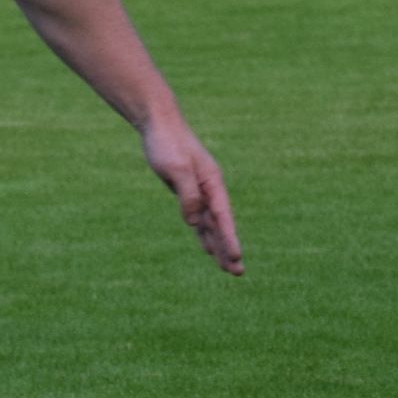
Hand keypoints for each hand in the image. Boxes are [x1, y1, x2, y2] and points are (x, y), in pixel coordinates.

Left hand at [142, 117, 242, 275]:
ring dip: (219, 247)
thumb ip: (188, 195)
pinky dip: (204, 234)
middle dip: (229, 250)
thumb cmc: (167, 144)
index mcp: (212, 182)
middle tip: (238, 274)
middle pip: (221, 225)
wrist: (159, 124)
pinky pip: (199, 219)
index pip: (222, 216)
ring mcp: (200, 191)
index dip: (229, 239)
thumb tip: (194, 222)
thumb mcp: (176, 169)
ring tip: (228, 268)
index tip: (237, 257)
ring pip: (211, 225)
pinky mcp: (188, 192)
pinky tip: (208, 249)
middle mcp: (210, 189)